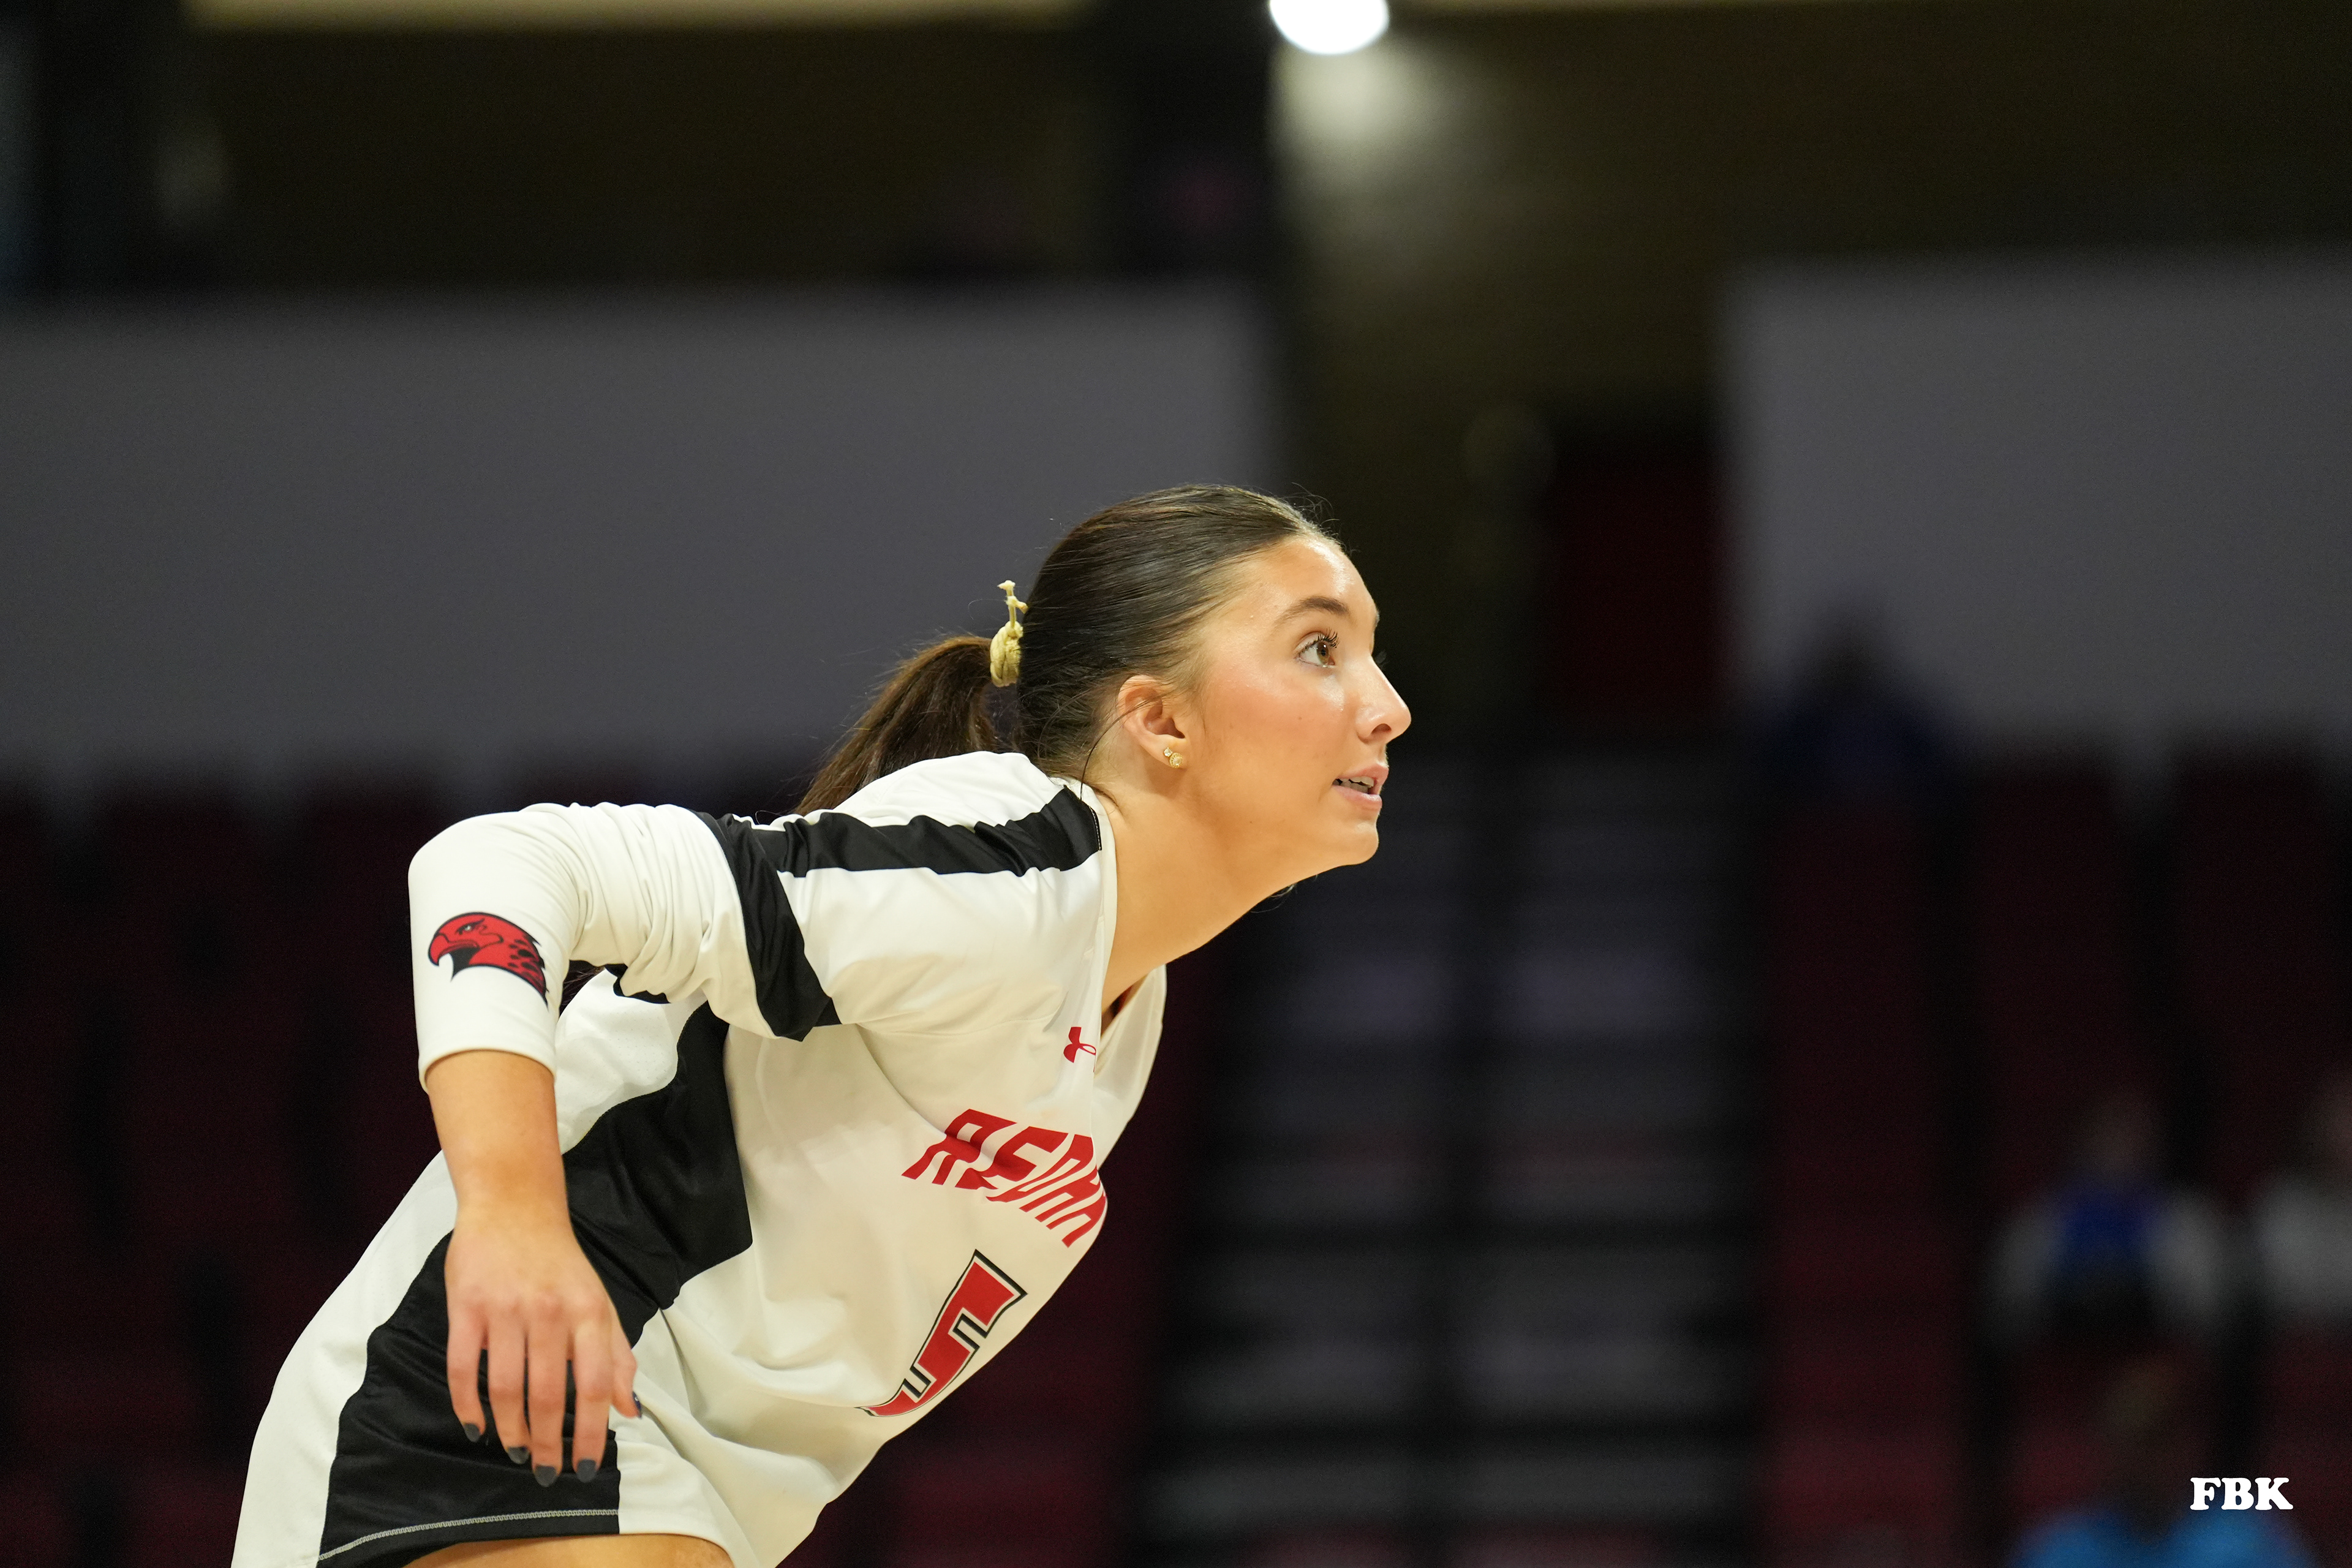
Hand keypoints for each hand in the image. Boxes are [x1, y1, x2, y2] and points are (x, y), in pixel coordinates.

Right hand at [443, 1200, 640, 1482]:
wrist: (514, 1206)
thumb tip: (628, 1410)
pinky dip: (468, 1405)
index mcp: (588, 1312)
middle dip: (546, 1443)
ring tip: (515, 1451)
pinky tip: (476, 1427)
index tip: (584, 1466)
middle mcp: (549, 1312)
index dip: (589, 1432)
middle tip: (546, 1471)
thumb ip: (616, 1356)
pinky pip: (463, 1367)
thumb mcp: (599, 1302)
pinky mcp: (466, 1307)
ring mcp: (505, 1309)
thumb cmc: (560, 1262)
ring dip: (510, 1430)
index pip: (594, 1385)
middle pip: (547, 1394)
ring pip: (506, 1387)